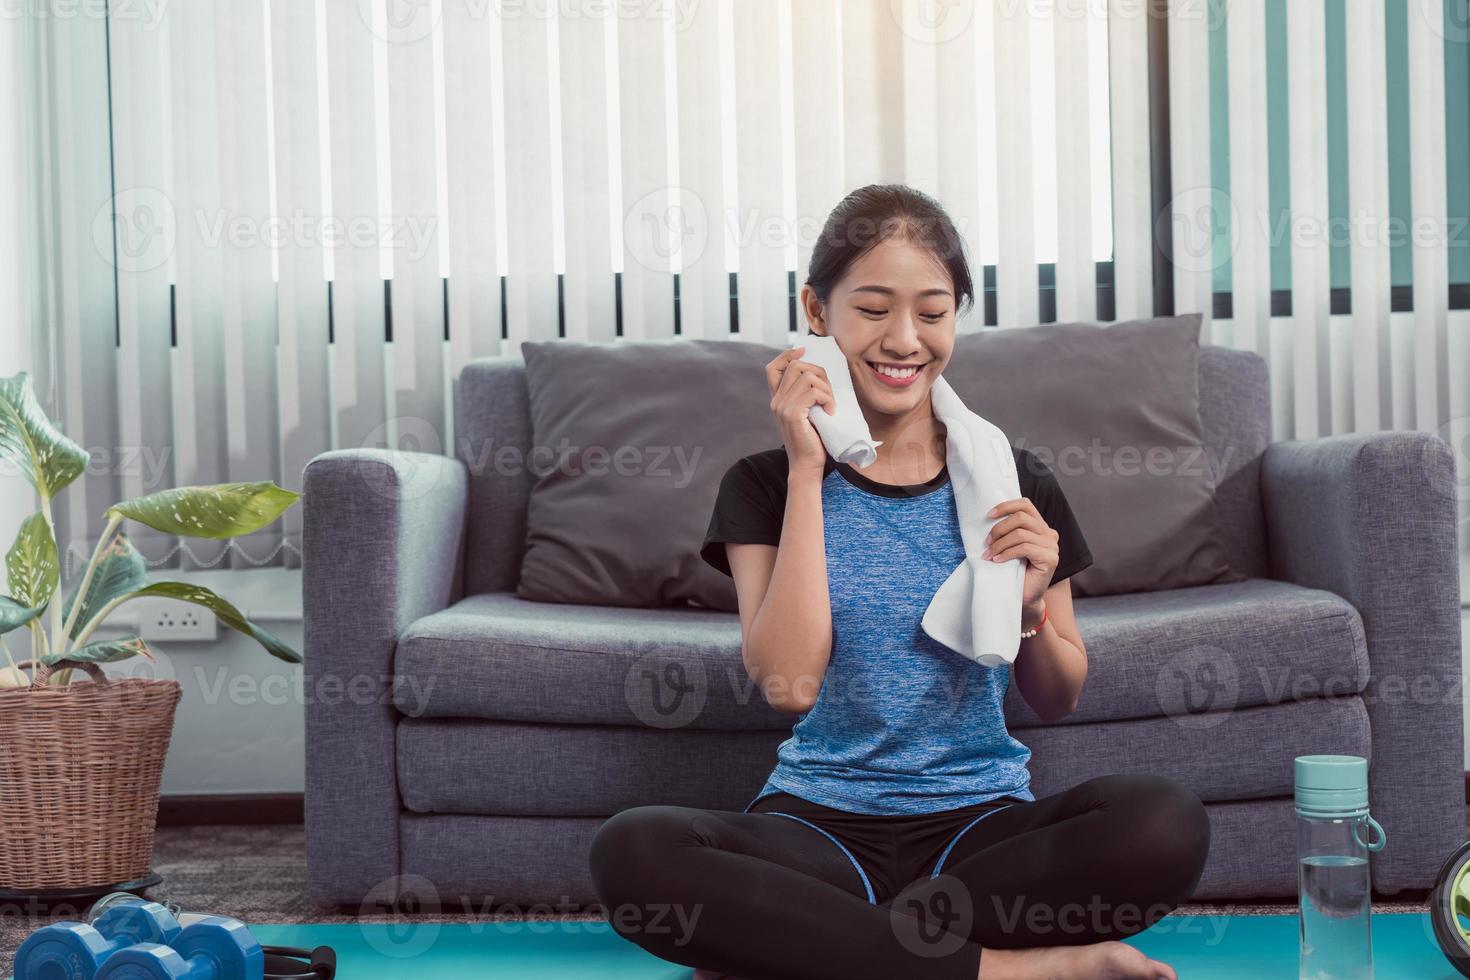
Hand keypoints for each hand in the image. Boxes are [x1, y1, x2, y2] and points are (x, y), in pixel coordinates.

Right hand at [766, 346, 835, 478]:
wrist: (807, 465)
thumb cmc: (812, 440)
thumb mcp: (807, 413)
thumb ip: (806, 396)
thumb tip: (821, 374)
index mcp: (777, 399)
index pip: (773, 367)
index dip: (788, 355)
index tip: (804, 353)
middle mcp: (776, 401)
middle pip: (796, 366)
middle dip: (819, 373)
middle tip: (828, 393)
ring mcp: (782, 407)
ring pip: (807, 377)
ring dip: (826, 388)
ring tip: (830, 404)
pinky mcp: (792, 414)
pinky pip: (813, 391)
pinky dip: (827, 398)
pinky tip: (830, 411)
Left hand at [981, 496, 1058, 607]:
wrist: (1025, 598)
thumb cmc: (1014, 572)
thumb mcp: (1010, 546)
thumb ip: (1008, 531)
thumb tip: (987, 517)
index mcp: (1040, 527)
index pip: (1025, 504)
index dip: (1005, 506)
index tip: (988, 515)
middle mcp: (1049, 533)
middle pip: (1021, 517)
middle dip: (999, 528)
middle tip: (986, 543)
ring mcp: (1052, 546)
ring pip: (1021, 533)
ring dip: (1000, 544)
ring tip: (989, 555)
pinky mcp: (1050, 559)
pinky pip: (1024, 548)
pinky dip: (1006, 553)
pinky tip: (997, 561)